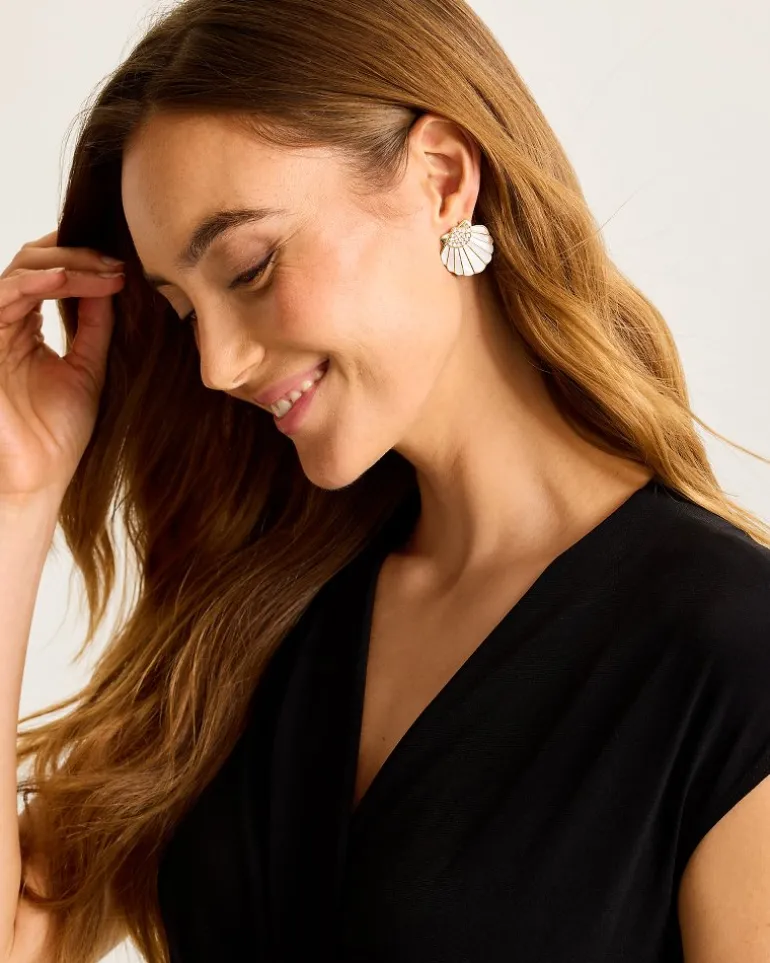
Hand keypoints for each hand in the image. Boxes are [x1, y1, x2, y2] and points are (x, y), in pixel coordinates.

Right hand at [0, 229, 125, 502]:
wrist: (42, 474)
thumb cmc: (60, 431)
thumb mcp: (89, 366)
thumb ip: (96, 324)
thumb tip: (114, 279)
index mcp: (25, 327)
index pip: (47, 274)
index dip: (83, 261)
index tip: (125, 267)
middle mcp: (4, 324)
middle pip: (32, 262)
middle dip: (78, 256)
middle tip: (118, 264)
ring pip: (18, 271)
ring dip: (64, 264)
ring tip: (104, 270)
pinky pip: (2, 297)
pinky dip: (35, 282)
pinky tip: (68, 279)